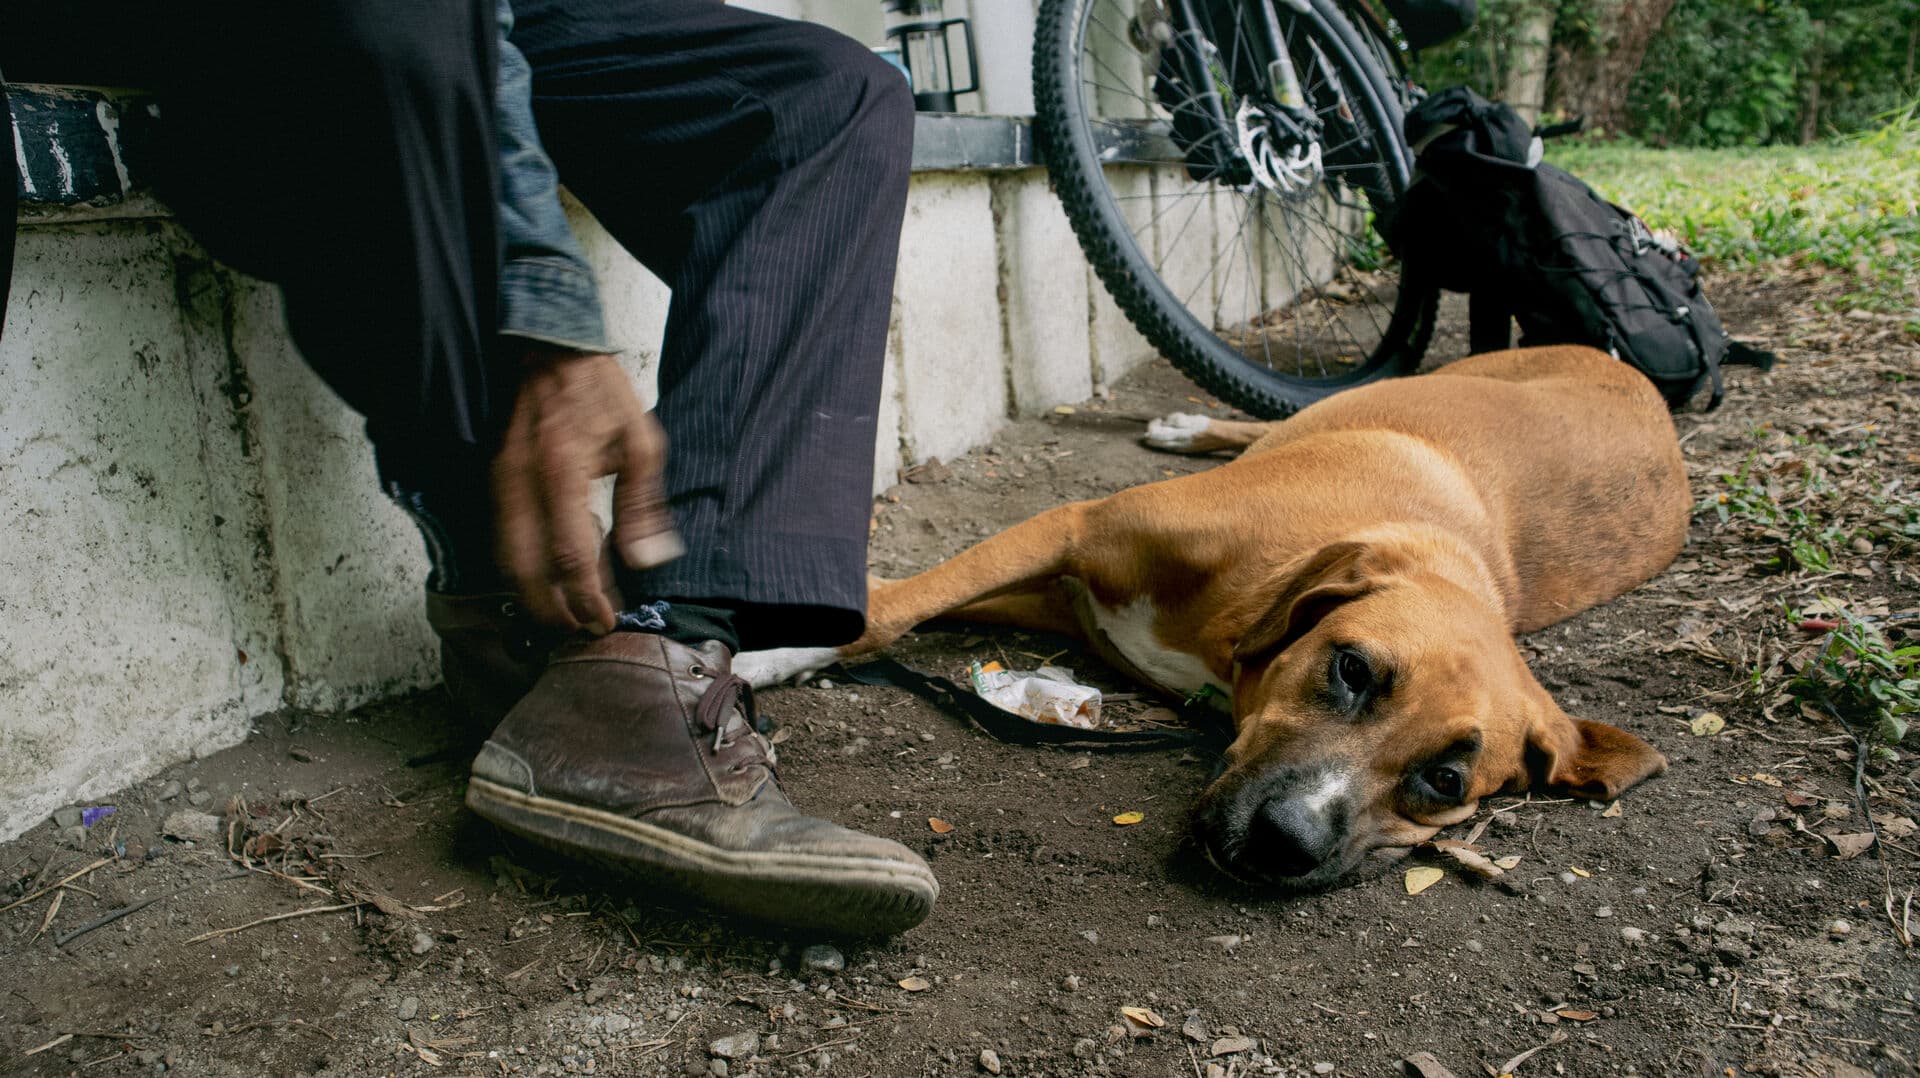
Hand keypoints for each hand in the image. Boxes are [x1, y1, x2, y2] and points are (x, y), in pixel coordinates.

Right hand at [492, 349, 681, 633]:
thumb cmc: (598, 389)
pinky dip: (522, 565)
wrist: (548, 345)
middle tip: (580, 628)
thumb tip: (647, 560)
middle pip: (524, 570)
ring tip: (565, 612)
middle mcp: (521, 481)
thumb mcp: (640, 441)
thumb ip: (643, 505)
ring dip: (532, 594)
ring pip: (504, 558)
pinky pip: (501, 536)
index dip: (585, 597)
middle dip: (551, 610)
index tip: (604, 620)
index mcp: (562, 471)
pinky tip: (550, 571)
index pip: (570, 555)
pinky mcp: (492, 478)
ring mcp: (500, 480)